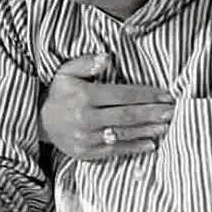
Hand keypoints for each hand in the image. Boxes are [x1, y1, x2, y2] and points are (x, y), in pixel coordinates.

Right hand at [39, 54, 174, 160]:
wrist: (39, 122)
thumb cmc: (58, 93)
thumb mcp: (66, 72)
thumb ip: (86, 63)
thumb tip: (107, 58)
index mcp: (84, 96)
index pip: (122, 95)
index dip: (146, 95)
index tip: (165, 94)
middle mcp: (86, 118)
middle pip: (127, 115)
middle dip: (153, 113)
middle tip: (173, 110)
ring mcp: (87, 138)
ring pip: (124, 134)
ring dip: (148, 130)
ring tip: (167, 125)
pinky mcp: (87, 153)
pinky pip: (115, 150)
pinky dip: (135, 147)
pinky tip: (151, 143)